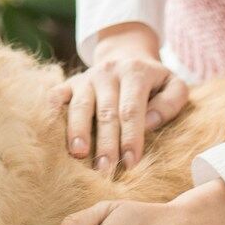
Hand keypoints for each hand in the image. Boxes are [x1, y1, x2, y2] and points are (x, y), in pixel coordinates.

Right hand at [51, 23, 186, 176]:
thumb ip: (170, 103)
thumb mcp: (174, 85)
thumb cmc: (153, 81)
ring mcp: (86, 77)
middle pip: (106, 112)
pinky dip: (51, 112)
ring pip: (80, 106)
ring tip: (78, 154)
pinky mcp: (69, 82)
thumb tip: (149, 122)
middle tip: (105, 169)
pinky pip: (56, 96)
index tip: (131, 163)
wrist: (126, 55)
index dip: (131, 137)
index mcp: (135, 73)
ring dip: (78, 131)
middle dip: (105, 142)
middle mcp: (108, 73)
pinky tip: (50, 131)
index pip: (131, 109)